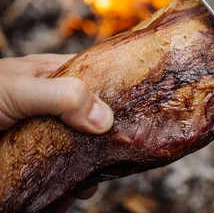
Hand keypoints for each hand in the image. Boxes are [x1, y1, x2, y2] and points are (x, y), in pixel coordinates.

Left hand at [0, 53, 113, 208]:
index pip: (97, 77)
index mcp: (53, 75)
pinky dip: (69, 184)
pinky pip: (59, 172)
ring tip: (92, 182)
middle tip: (123, 154)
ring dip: (90, 165)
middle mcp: (53, 104)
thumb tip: (106, 119)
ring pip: (79, 148)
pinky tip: (74, 192)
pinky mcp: (32, 161)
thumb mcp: (18, 89)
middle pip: (94, 117)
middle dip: (108, 136)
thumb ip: (63, 97)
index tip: (141, 109)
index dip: (120, 90)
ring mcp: (43, 134)